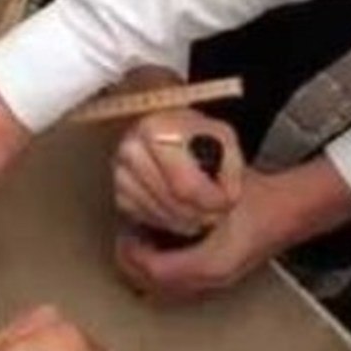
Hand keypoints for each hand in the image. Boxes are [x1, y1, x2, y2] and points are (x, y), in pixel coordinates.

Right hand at [113, 109, 242, 235]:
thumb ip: (231, 170)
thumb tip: (224, 199)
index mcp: (154, 130)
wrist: (177, 141)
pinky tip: (181, 209)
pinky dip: (169, 220)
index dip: (211, 200)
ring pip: (162, 214)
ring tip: (202, 210)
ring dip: (187, 220)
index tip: (226, 202)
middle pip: (174, 202)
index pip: (186, 185)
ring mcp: (121, 173)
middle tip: (217, 211)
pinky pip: (148, 219)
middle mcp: (130, 149)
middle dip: (201, 213)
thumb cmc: (201, 139)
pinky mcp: (119, 195)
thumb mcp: (225, 141)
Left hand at [115, 157, 350, 300]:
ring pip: (167, 289)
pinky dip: (163, 270)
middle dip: (134, 264)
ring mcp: (217, 283)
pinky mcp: (221, 278)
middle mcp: (212, 279)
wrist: (291, 210)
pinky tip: (161, 247)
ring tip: (139, 242)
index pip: (156, 270)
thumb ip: (180, 195)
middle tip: (126, 238)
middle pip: (156, 286)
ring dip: (147, 269)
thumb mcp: (214, 191)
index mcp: (210, 263)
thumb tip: (145, 192)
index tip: (126, 232)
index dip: (134, 253)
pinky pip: (180, 284)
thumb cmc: (256, 198)